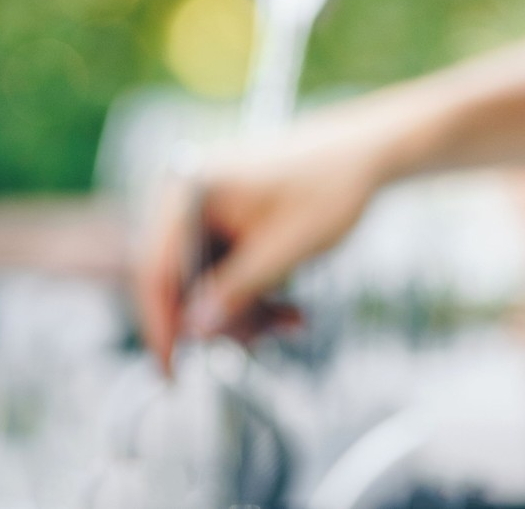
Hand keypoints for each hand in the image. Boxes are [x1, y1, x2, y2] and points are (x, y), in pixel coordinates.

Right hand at [132, 105, 392, 370]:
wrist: (369, 153)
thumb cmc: (332, 185)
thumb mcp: (285, 248)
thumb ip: (237, 290)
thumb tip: (195, 330)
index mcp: (191, 190)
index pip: (155, 270)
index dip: (162, 325)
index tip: (172, 371)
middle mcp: (189, 197)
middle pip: (181, 282)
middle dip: (222, 320)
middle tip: (261, 340)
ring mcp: (207, 210)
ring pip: (207, 285)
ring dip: (245, 312)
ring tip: (290, 320)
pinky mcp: (227, 221)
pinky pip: (226, 272)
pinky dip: (253, 294)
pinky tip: (288, 308)